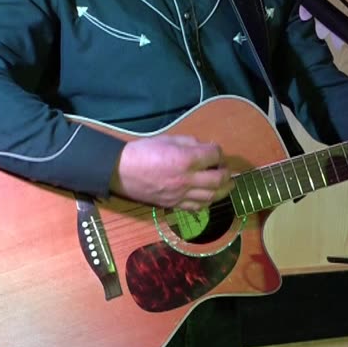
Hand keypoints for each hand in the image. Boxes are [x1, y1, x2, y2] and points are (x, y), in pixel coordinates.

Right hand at [110, 135, 233, 210]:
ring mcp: (181, 195)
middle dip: (226, 172)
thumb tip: (206, 148)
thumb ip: (189, 143)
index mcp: (186, 159)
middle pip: (218, 179)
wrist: (121, 171)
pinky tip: (208, 196)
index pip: (214, 155)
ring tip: (225, 184)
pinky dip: (207, 202)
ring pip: (211, 197)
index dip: (218, 151)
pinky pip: (196, 207)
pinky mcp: (174, 205)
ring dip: (222, 190)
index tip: (215, 150)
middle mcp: (187, 179)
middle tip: (225, 168)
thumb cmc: (143, 151)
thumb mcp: (167, 138)